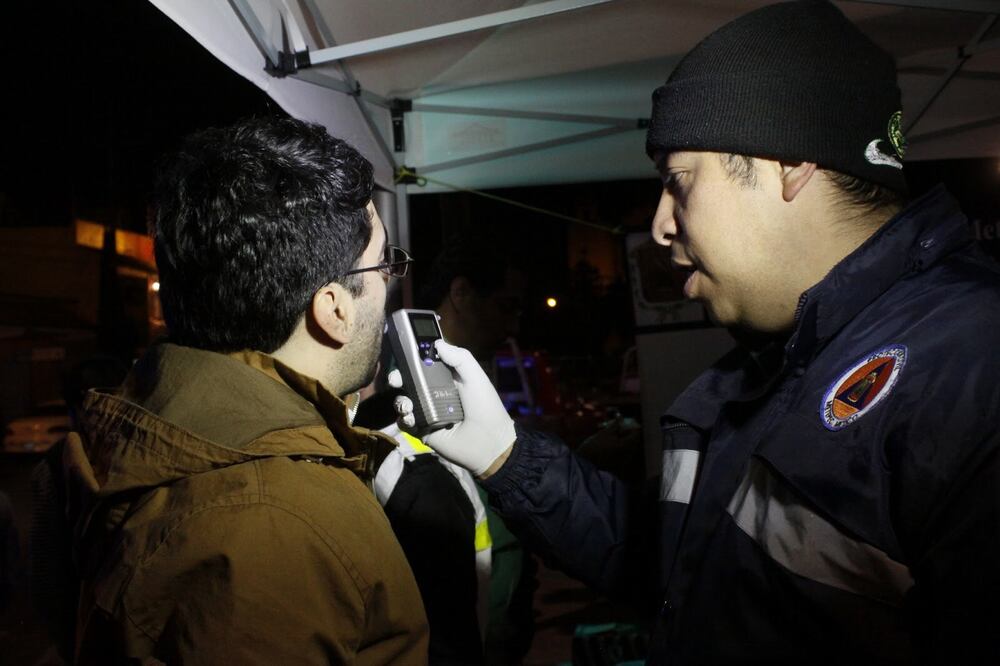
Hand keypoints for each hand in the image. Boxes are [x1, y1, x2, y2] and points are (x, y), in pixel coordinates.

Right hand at [389, 340, 514, 476]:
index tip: (403, 354)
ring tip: (408, 405)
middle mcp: (434, 393)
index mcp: (446, 378)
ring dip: (401, 401)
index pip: (424, 364)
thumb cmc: (485, 406)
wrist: (488, 443)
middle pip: (408, 382)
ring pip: (404, 401)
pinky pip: (405, 422)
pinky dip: (404, 419)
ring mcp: (427, 412)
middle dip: (398, 378)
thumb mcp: (476, 377)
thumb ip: (460, 357)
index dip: (412, 359)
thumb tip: (437, 343)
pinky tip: (412, 419)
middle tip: (394, 379)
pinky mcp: (422, 430)